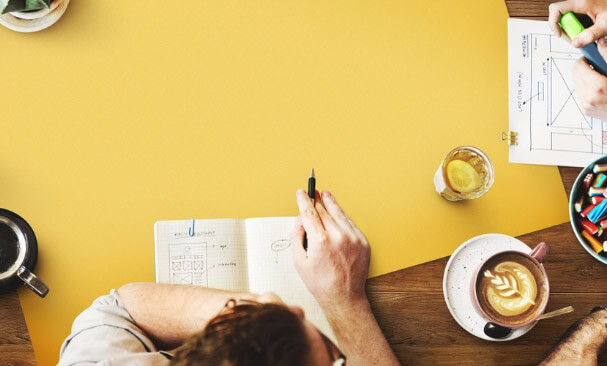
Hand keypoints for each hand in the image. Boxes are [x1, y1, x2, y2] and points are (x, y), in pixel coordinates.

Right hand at [290, 190, 369, 310]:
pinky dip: (343, 217)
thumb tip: (299, 222)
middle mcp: (338, 236)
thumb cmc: (320, 283)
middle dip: (316, 201)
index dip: (304, 201)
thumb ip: (296, 238)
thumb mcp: (299, 262)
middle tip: (312, 192)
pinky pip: (350, 224)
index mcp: (320, 241)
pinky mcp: (363, 242)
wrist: (344, 297)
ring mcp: (353, 238)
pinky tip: (338, 212)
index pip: (309, 213)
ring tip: (325, 194)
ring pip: (339, 214)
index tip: (301, 193)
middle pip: (324, 211)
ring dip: (331, 203)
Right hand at [549, 0, 606, 46]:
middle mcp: (579, 2)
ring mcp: (580, 5)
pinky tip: (582, 31)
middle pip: (558, 14)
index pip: (556, 9)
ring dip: (569, 28)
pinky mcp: (582, 8)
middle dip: (563, 28)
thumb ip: (591, 35)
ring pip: (564, 17)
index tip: (559, 33)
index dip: (554, 23)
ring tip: (580, 34)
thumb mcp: (605, 25)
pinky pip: (571, 18)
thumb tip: (576, 42)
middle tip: (573, 36)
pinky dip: (574, 26)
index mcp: (582, 2)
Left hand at [573, 46, 606, 119]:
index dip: (586, 59)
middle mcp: (589, 98)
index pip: (579, 66)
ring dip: (585, 77)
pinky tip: (600, 86)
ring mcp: (586, 105)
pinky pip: (580, 93)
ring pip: (576, 83)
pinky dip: (587, 87)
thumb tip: (601, 42)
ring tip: (600, 76)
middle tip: (598, 66)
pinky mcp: (586, 110)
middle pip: (575, 74)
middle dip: (584, 67)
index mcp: (597, 88)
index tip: (592, 57)